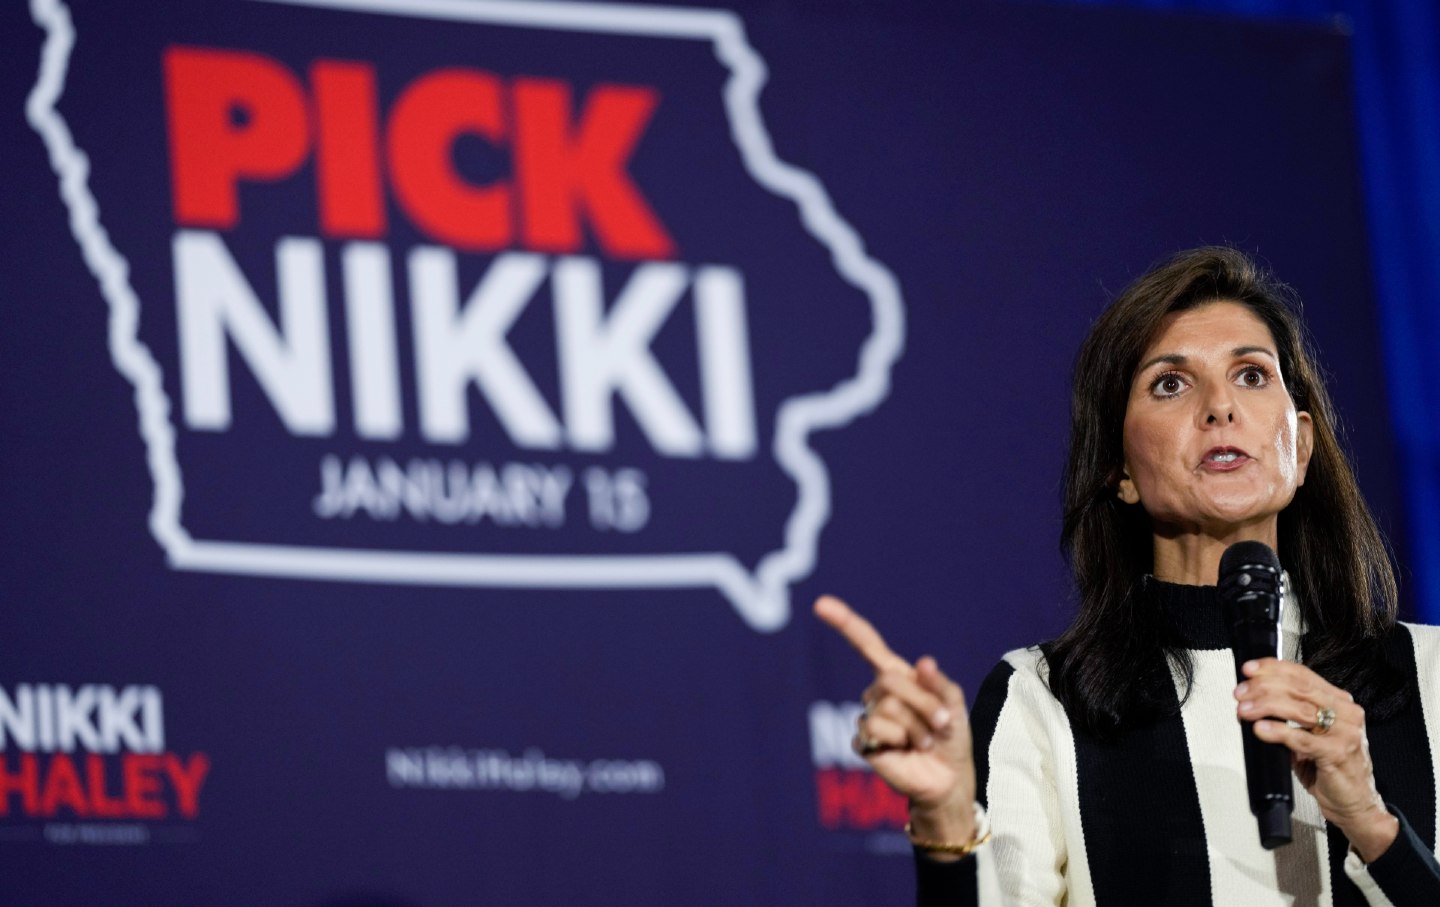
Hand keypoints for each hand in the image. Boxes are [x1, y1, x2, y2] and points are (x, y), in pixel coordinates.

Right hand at [814, 595, 976, 845]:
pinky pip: (877, 730)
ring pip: (887, 708)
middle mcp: (878, 692)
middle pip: (891, 681)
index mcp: (896, 674)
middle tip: (940, 723)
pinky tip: (905, 751)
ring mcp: (868, 717)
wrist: (948, 777)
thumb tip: (923, 663)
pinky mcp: (863, 742)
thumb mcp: (955, 705)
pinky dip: (901, 741)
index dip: (843, 623)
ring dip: (917, 727)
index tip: (820, 604)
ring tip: (924, 741)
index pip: (866, 644)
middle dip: (924, 703)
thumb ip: (940, 685)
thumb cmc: (950, 736)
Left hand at [1235, 658, 1398, 860]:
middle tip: (1241, 693)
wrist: (1354, 802)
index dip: (1273, 668)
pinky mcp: (1338, 754)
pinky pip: (1303, 739)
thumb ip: (1289, 714)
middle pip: (1299, 688)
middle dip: (1264, 687)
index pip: (1303, 674)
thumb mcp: (1308, 733)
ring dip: (1266, 706)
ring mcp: (1345, 733)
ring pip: (1300, 709)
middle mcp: (1346, 713)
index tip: (1249, 669)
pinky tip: (1261, 729)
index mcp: (1339, 702)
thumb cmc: (1330, 767)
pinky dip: (1278, 731)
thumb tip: (1252, 698)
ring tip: (1245, 710)